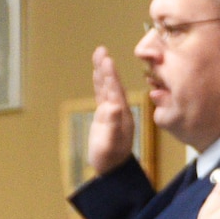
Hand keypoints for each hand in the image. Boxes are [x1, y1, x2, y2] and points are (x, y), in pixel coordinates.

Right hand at [87, 46, 135, 175]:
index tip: (107, 60)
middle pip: (112, 84)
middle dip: (106, 68)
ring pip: (107, 86)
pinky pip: (102, 94)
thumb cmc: (110, 158)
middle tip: (101, 50)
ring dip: (103, 71)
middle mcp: (119, 109)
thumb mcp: (110, 143)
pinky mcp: (106, 114)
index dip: (110, 75)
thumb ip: (112, 125)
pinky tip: (97, 72)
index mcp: (122, 114)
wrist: (112, 168)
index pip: (115, 90)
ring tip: (99, 54)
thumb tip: (113, 106)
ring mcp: (113, 111)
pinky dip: (99, 82)